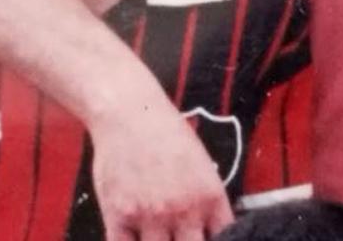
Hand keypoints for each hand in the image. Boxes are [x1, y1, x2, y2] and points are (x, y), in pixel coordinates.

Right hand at [89, 96, 232, 240]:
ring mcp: (150, 216)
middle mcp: (184, 210)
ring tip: (158, 236)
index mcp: (210, 196)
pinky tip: (134, 238)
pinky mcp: (119, 217)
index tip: (205, 237)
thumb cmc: (168, 133)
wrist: (131, 115)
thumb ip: (206, 200)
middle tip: (179, 236)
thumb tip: (210, 228)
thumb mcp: (202, 164)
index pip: (223, 237)